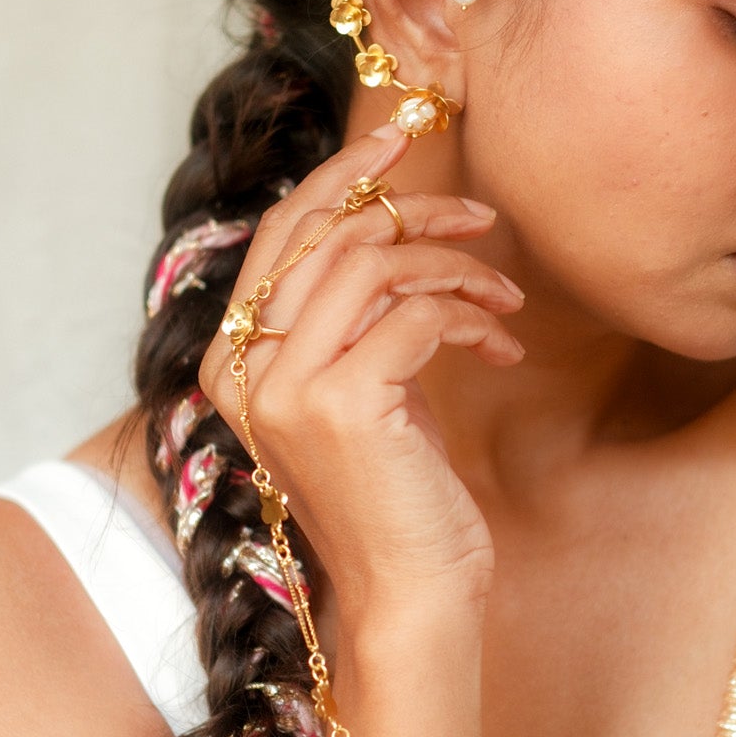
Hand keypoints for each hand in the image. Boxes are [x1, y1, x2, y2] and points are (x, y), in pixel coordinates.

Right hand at [198, 125, 524, 622]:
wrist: (411, 595)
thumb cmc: (397, 497)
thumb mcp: (364, 392)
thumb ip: (351, 320)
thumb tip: (383, 229)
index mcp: (233, 364)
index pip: (278, 237)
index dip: (338, 178)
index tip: (398, 140)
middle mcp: (242, 371)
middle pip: (324, 236)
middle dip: (408, 207)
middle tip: (477, 214)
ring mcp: (285, 388)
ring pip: (373, 264)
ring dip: (455, 267)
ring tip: (503, 300)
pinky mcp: (344, 404)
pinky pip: (416, 313)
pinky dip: (470, 316)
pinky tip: (502, 344)